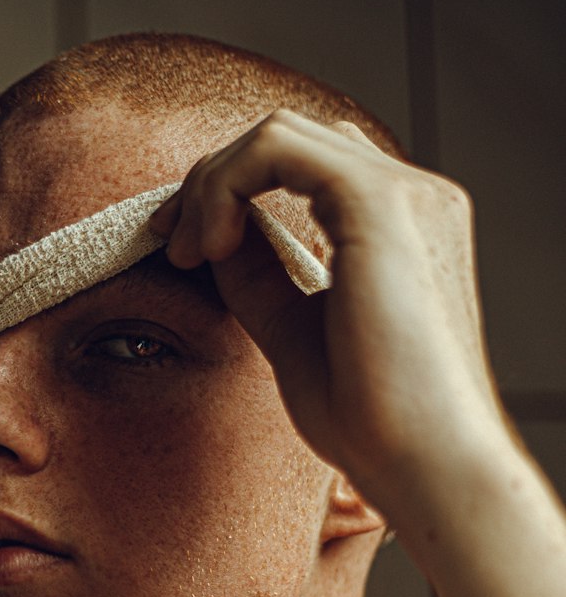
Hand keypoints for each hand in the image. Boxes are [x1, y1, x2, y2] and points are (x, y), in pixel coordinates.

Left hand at [148, 109, 515, 518]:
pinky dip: (225, 185)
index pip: (310, 166)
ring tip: (188, 250)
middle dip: (212, 182)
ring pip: (277, 133)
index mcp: (404, 228)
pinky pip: (276, 146)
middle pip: (289, 138)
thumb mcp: (295, 334)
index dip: (234, 191)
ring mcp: (405, 193)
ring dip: (212, 183)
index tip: (184, 249)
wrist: (426, 463)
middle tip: (169, 244)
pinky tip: (211, 246)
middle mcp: (415, 198)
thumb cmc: (374, 422)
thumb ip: (261, 279)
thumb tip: (216, 241)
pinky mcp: (380, 202)